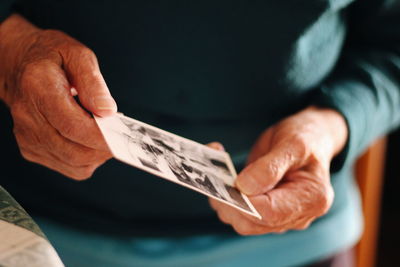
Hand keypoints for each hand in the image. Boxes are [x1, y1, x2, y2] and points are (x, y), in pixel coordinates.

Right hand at [0, 14, 116, 179]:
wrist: (20, 65)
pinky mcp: (32, 149)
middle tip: (120, 135)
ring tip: (105, 134)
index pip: (73, 126)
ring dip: (97, 155)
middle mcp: (28, 116)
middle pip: (74, 151)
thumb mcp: (78, 55)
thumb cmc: (51, 58)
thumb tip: (108, 111)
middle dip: (104, 148)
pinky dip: (87, 159)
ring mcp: (28, 136)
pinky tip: (90, 141)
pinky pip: (69, 167)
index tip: (122, 134)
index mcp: (38, 88)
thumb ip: (93, 83)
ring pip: (74, 164)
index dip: (101, 136)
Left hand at [209, 106, 347, 234]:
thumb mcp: (293, 144)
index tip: (227, 182)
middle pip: (252, 223)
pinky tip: (222, 179)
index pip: (270, 213)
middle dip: (229, 202)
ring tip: (217, 174)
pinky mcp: (266, 213)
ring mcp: (282, 217)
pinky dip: (226, 199)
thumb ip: (270, 167)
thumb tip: (244, 187)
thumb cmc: (306, 138)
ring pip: (242, 222)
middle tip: (215, 177)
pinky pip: (240, 214)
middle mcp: (298, 215)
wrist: (309, 139)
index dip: (243, 201)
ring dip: (224, 201)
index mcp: (311, 199)